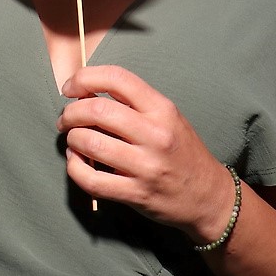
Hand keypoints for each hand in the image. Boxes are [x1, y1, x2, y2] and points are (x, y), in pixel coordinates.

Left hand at [56, 65, 235, 241]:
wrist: (209, 197)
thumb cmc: (182, 152)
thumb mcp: (169, 118)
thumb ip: (134, 103)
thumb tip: (85, 92)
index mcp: (163, 109)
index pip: (117, 79)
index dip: (84, 78)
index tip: (70, 88)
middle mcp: (156, 135)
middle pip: (97, 110)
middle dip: (71, 112)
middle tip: (66, 118)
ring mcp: (147, 166)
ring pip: (90, 143)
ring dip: (72, 138)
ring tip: (73, 139)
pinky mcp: (137, 194)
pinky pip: (92, 180)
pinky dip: (75, 167)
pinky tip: (77, 161)